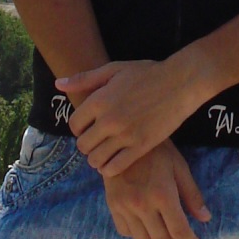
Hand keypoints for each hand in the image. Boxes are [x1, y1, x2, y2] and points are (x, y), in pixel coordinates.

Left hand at [57, 57, 207, 176]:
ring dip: (96, 158)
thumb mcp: (114, 69)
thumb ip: (85, 79)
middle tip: (96, 141)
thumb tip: (58, 84)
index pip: (74, 125)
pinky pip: (115, 167)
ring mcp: (125, 135)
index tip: (88, 126)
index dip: (79, 128)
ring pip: (96, 159)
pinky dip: (109, 169)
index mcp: (99, 100)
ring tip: (104, 152)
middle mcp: (109, 119)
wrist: (180, 82)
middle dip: (87, 144)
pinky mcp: (141, 146)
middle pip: (83, 145)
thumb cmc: (147, 73)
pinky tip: (113, 162)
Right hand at [102, 141, 209, 238]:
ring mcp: (125, 206)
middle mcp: (142, 205)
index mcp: (163, 195)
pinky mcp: (112, 205)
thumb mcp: (180, 168)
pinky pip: (125, 231)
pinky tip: (146, 226)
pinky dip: (137, 234)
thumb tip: (205, 218)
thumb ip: (192, 195)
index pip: (179, 231)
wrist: (124, 138)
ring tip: (166, 236)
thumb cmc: (158, 150)